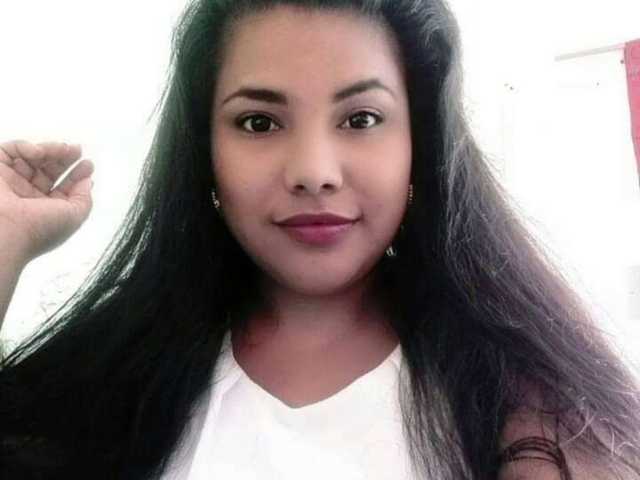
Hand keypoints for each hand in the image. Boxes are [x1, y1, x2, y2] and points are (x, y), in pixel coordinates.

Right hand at [0, 139, 94, 261]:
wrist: (5, 230)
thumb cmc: (40, 228)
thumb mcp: (74, 216)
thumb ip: (84, 198)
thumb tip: (87, 182)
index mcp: (45, 210)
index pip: (62, 188)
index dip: (76, 176)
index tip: (87, 164)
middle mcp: (27, 197)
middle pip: (48, 171)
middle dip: (65, 159)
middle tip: (77, 150)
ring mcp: (11, 183)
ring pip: (32, 159)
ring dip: (50, 150)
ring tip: (64, 148)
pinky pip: (10, 152)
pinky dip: (26, 147)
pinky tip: (39, 153)